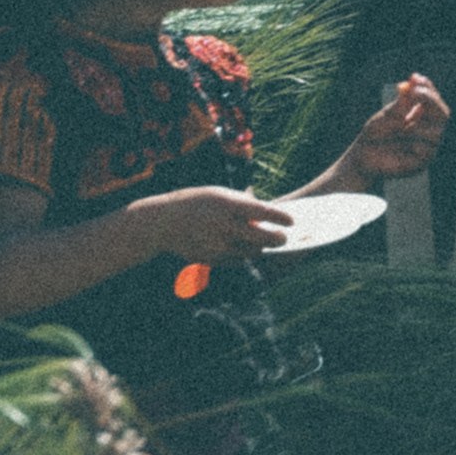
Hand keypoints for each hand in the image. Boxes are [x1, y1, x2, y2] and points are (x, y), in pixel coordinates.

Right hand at [138, 186, 291, 266]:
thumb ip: (243, 204)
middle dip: (277, 239)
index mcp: (227, 205)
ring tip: (267, 243)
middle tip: (285, 238)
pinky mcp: (210, 258)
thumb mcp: (220, 194)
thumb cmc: (196, 202)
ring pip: (251, 252)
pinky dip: (244, 255)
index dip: (280, 218)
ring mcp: (216, 244)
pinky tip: (247, 249)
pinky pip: (236, 260)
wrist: (163, 222)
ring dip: (261, 248)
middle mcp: (223, 226)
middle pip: (261, 237)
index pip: (263, 212)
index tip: (292, 221)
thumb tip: (264, 215)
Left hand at [335, 73, 450, 185]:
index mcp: (423, 117)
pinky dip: (416, 141)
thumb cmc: (375, 134)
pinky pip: (427, 150)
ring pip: (437, 131)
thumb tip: (412, 82)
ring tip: (403, 125)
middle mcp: (428, 131)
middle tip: (416, 91)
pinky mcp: (421, 162)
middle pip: (443, 114)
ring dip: (420, 123)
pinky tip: (404, 137)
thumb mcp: (387, 115)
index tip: (415, 78)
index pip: (434, 100)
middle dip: (431, 100)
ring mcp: (426, 147)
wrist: (361, 157)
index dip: (428, 88)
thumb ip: (402, 103)